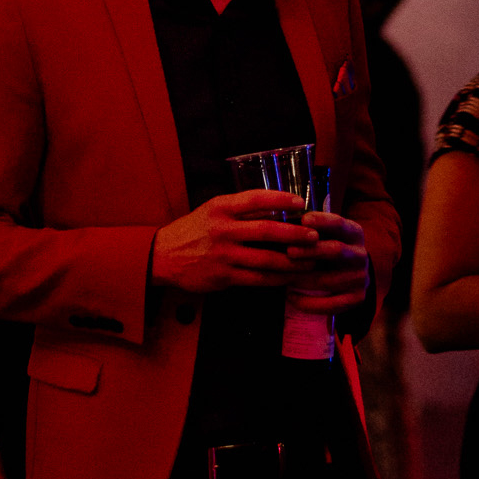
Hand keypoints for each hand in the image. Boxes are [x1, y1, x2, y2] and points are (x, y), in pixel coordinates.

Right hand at [151, 188, 307, 293]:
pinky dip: (277, 279)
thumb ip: (241, 209)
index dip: (281, 199)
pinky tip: (289, 278)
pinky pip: (257, 279)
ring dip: (292, 262)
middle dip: (295, 234)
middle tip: (315, 237)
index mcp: (221, 207)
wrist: (164, 255)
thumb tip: (278, 208)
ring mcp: (224, 255)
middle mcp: (223, 230)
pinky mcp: (224, 277)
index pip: (256, 199)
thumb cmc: (195, 229)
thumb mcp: (213, 209)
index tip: (301, 203)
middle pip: (266, 230)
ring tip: (310, 261)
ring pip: (266, 259)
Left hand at [283, 207, 370, 312]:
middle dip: (311, 251)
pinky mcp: (356, 298)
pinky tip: (290, 296)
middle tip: (289, 251)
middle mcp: (360, 255)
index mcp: (354, 233)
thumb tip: (283, 224)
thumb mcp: (328, 234)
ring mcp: (360, 278)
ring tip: (282, 277)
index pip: (340, 224)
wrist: (354, 273)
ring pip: (329, 280)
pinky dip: (308, 303)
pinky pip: (331, 304)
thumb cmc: (330, 248)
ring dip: (303, 279)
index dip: (323, 221)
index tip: (303, 219)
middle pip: (336, 251)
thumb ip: (312, 230)